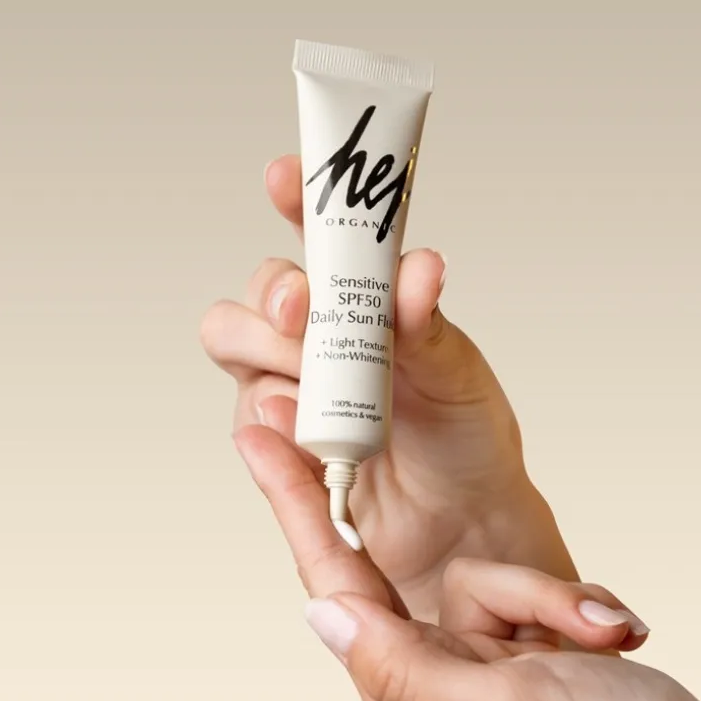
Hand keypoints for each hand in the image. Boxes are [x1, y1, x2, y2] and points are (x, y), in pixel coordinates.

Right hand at [203, 156, 575, 619]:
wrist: (458, 522)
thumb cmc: (465, 438)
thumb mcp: (458, 374)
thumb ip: (427, 325)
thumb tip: (415, 269)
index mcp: (369, 305)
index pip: (325, 239)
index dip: (300, 201)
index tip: (286, 178)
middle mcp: (321, 337)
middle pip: (264, 288)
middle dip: (275, 291)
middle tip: (302, 310)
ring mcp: (291, 384)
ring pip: (236, 340)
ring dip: (265, 350)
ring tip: (311, 386)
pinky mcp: (275, 437)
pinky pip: (246, 412)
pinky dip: (267, 415)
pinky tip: (305, 434)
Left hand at [235, 425, 700, 700]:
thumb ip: (403, 666)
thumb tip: (324, 614)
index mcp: (400, 691)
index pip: (332, 579)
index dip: (292, 502)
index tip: (259, 437)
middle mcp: (422, 669)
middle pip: (399, 570)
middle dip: (409, 526)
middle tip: (346, 437)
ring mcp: (469, 652)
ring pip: (486, 573)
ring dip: (545, 596)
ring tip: (597, 636)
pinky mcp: (513, 638)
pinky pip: (527, 586)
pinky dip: (568, 601)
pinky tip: (608, 635)